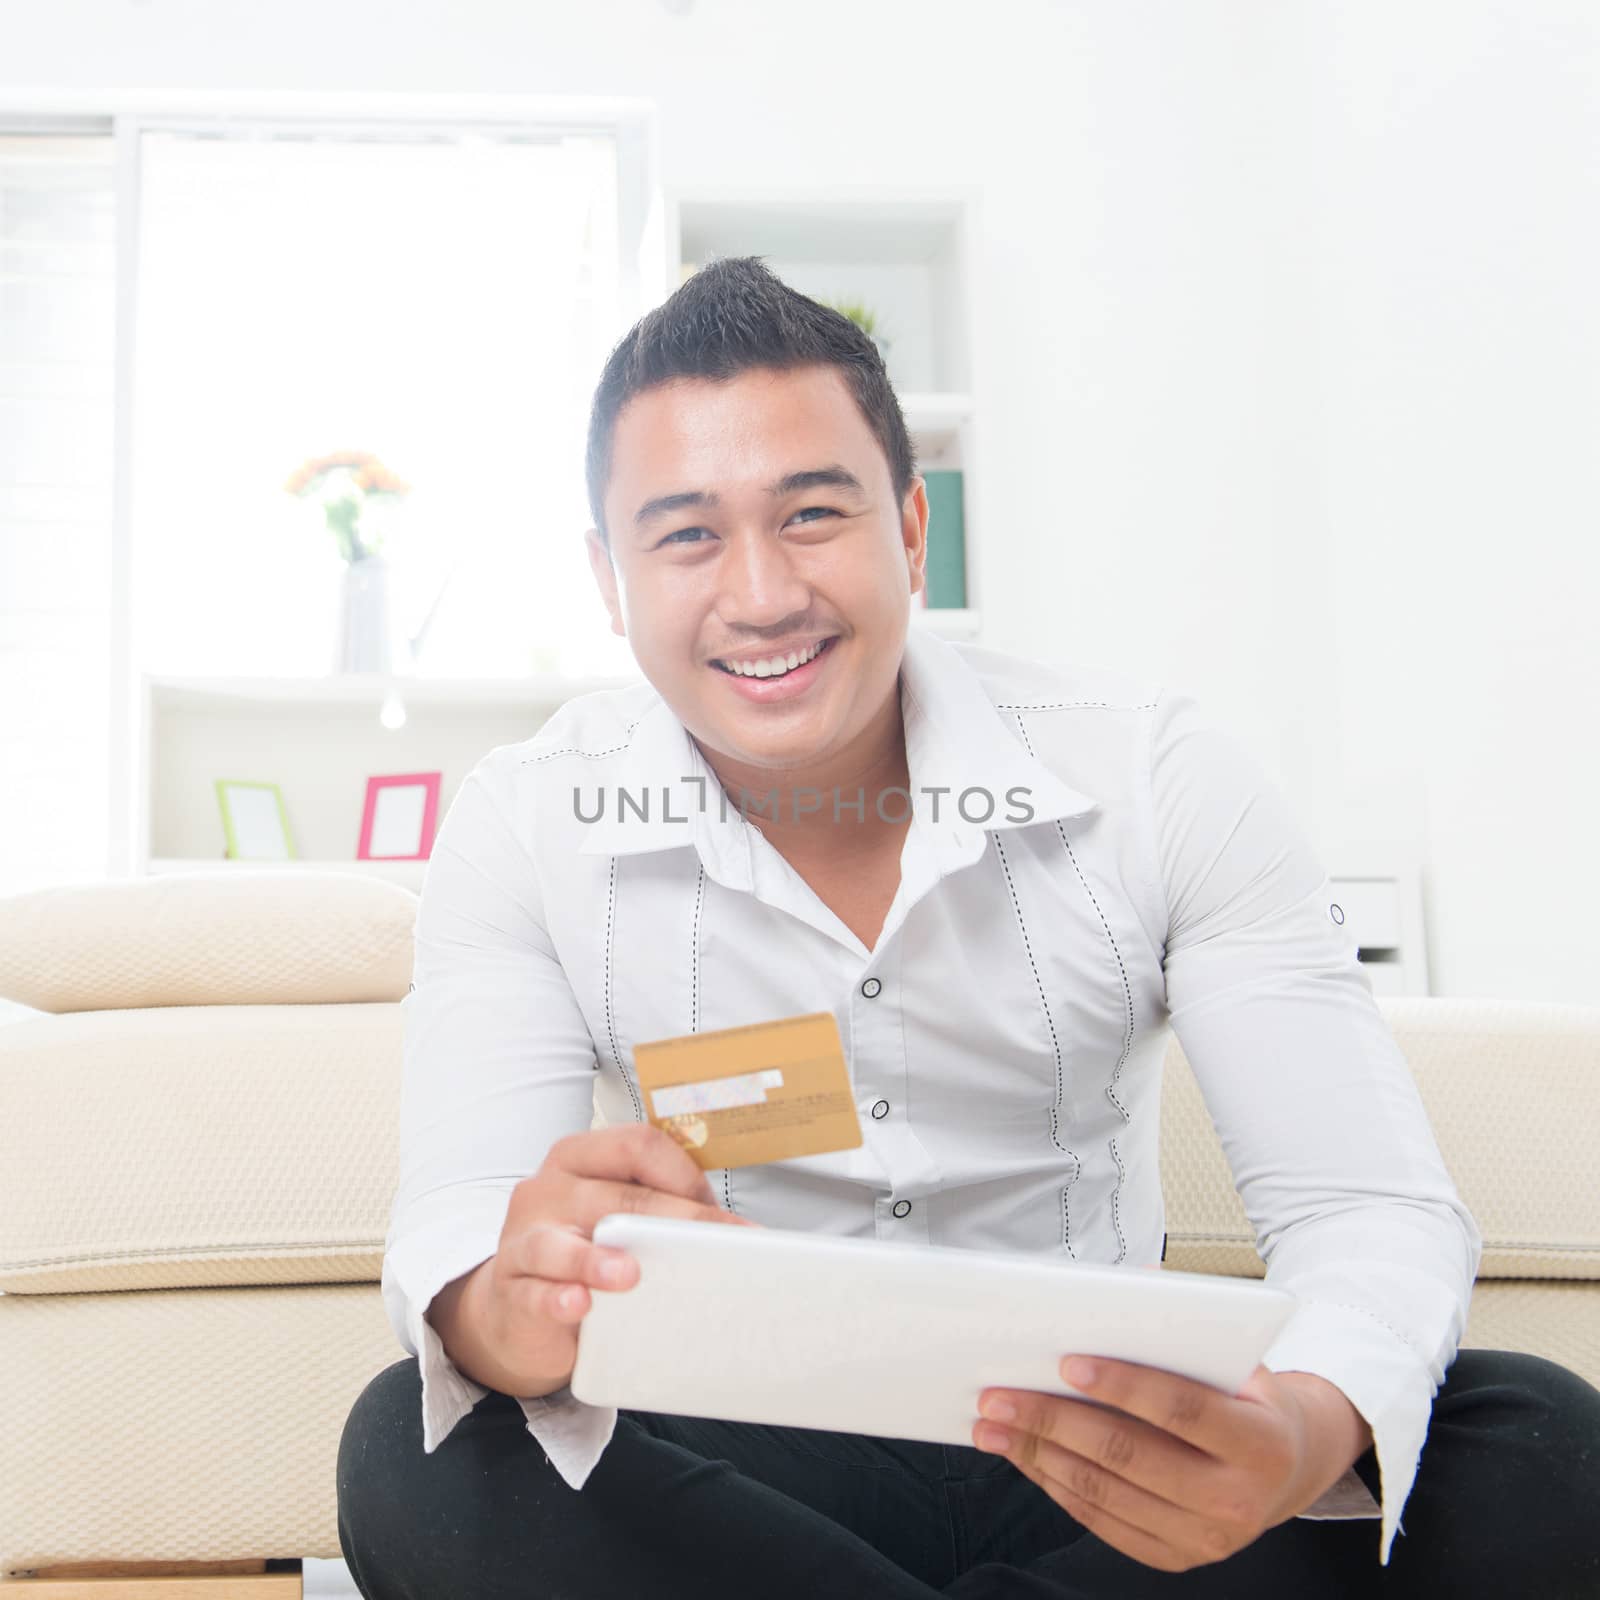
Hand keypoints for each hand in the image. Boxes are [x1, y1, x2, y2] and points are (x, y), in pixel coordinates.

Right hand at [474, 1124, 759, 1396]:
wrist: (516, 1308)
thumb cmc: (581, 1250)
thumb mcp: (611, 1215)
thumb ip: (652, 1208)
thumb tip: (726, 1227)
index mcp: (579, 1157)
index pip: (637, 1145)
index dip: (685, 1175)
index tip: (721, 1217)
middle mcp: (547, 1188)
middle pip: (616, 1197)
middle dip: (674, 1221)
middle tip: (716, 1249)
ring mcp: (523, 1239)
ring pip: (559, 1243)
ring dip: (597, 1259)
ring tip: (630, 1274)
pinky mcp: (511, 1290)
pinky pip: (533, 1293)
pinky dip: (558, 1298)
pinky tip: (578, 1304)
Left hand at [970, 1356, 1371, 1573]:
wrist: (1288, 1467)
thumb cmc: (1247, 1395)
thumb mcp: (1238, 1356)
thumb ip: (1188, 1321)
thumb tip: (1130, 1280)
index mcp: (1261, 1441)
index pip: (1181, 1408)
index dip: (1122, 1384)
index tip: (1066, 1362)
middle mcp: (1237, 1500)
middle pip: (1128, 1454)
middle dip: (1053, 1420)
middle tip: (999, 1394)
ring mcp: (1205, 1539)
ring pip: (1105, 1492)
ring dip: (1038, 1455)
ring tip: (993, 1425)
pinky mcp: (1175, 1558)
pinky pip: (1102, 1522)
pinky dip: (1055, 1486)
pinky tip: (1025, 1456)